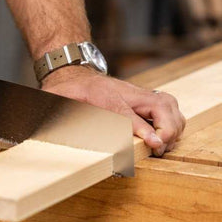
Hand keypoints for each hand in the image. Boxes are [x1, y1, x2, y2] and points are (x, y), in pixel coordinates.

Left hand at [41, 66, 185, 155]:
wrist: (76, 72)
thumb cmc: (68, 90)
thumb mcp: (57, 100)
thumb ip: (57, 114)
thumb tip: (48, 129)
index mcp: (106, 96)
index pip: (130, 115)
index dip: (145, 131)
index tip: (155, 144)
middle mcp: (128, 93)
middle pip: (161, 106)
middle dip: (168, 129)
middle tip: (159, 149)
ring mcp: (139, 94)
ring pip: (170, 106)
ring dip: (174, 126)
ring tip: (164, 145)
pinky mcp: (146, 98)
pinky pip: (170, 107)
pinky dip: (174, 121)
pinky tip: (167, 136)